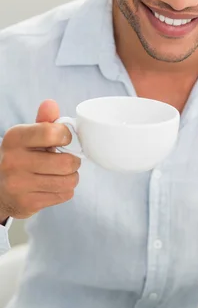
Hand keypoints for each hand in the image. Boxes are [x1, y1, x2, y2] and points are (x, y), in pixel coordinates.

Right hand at [0, 100, 80, 220]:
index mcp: (15, 138)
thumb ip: (44, 121)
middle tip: (68, 160)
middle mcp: (14, 161)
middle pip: (65, 162)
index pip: (51, 133)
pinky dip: (65, 190)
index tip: (65, 138)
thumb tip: (50, 104)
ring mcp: (19, 184)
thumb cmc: (21, 156)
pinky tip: (55, 185)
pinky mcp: (27, 202)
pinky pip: (64, 195)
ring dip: (71, 177)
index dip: (66, 135)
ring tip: (63, 173)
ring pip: (67, 181)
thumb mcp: (28, 136)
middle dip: (73, 161)